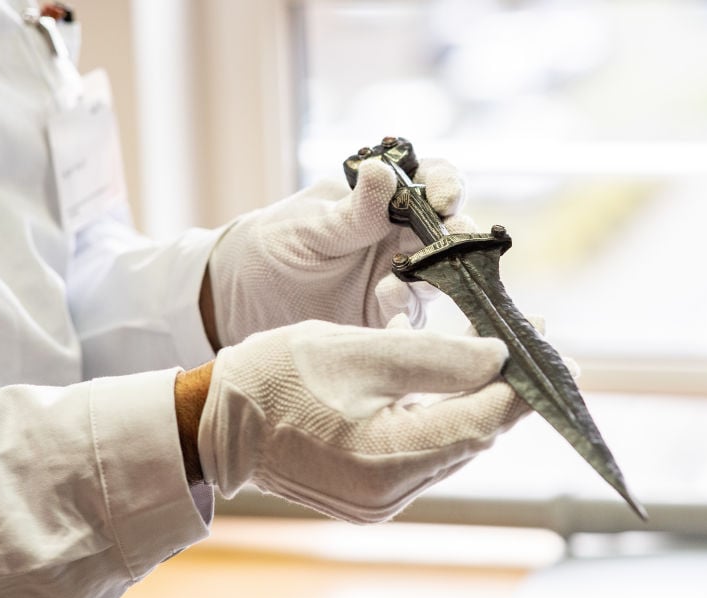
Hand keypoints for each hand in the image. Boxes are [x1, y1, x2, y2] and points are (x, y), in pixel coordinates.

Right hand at [195, 318, 529, 522]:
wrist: (213, 421)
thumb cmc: (275, 377)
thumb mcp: (358, 351)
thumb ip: (436, 356)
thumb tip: (502, 357)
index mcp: (385, 461)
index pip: (479, 423)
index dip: (521, 387)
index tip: (556, 354)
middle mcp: (389, 494)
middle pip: (470, 436)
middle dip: (504, 390)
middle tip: (531, 344)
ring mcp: (379, 500)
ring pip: (450, 444)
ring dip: (475, 401)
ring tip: (494, 355)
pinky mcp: (370, 494)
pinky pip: (424, 452)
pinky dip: (441, 416)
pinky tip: (449, 382)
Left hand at [206, 158, 472, 346]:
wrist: (247, 300)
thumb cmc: (278, 245)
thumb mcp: (311, 225)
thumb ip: (353, 211)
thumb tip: (383, 171)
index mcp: (385, 198)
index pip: (433, 179)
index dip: (447, 185)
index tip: (443, 198)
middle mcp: (404, 234)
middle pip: (451, 229)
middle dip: (459, 234)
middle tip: (454, 241)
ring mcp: (403, 276)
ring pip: (444, 274)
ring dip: (435, 277)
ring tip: (401, 285)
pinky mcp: (394, 316)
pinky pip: (418, 315)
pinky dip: (410, 313)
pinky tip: (389, 311)